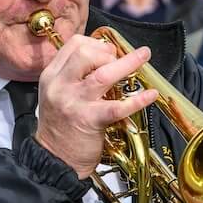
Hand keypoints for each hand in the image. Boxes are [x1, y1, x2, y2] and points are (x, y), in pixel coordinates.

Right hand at [32, 35, 158, 178]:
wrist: (54, 160)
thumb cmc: (60, 127)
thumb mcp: (57, 94)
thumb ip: (73, 75)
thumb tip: (105, 57)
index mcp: (51, 76)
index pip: (73, 45)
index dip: (96, 43)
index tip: (109, 51)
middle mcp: (60, 86)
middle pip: (85, 53)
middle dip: (108, 52)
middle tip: (119, 61)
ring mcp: (74, 103)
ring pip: (103, 75)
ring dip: (128, 63)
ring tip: (143, 56)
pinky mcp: (89, 120)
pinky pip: (117, 107)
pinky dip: (137, 100)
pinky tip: (150, 94)